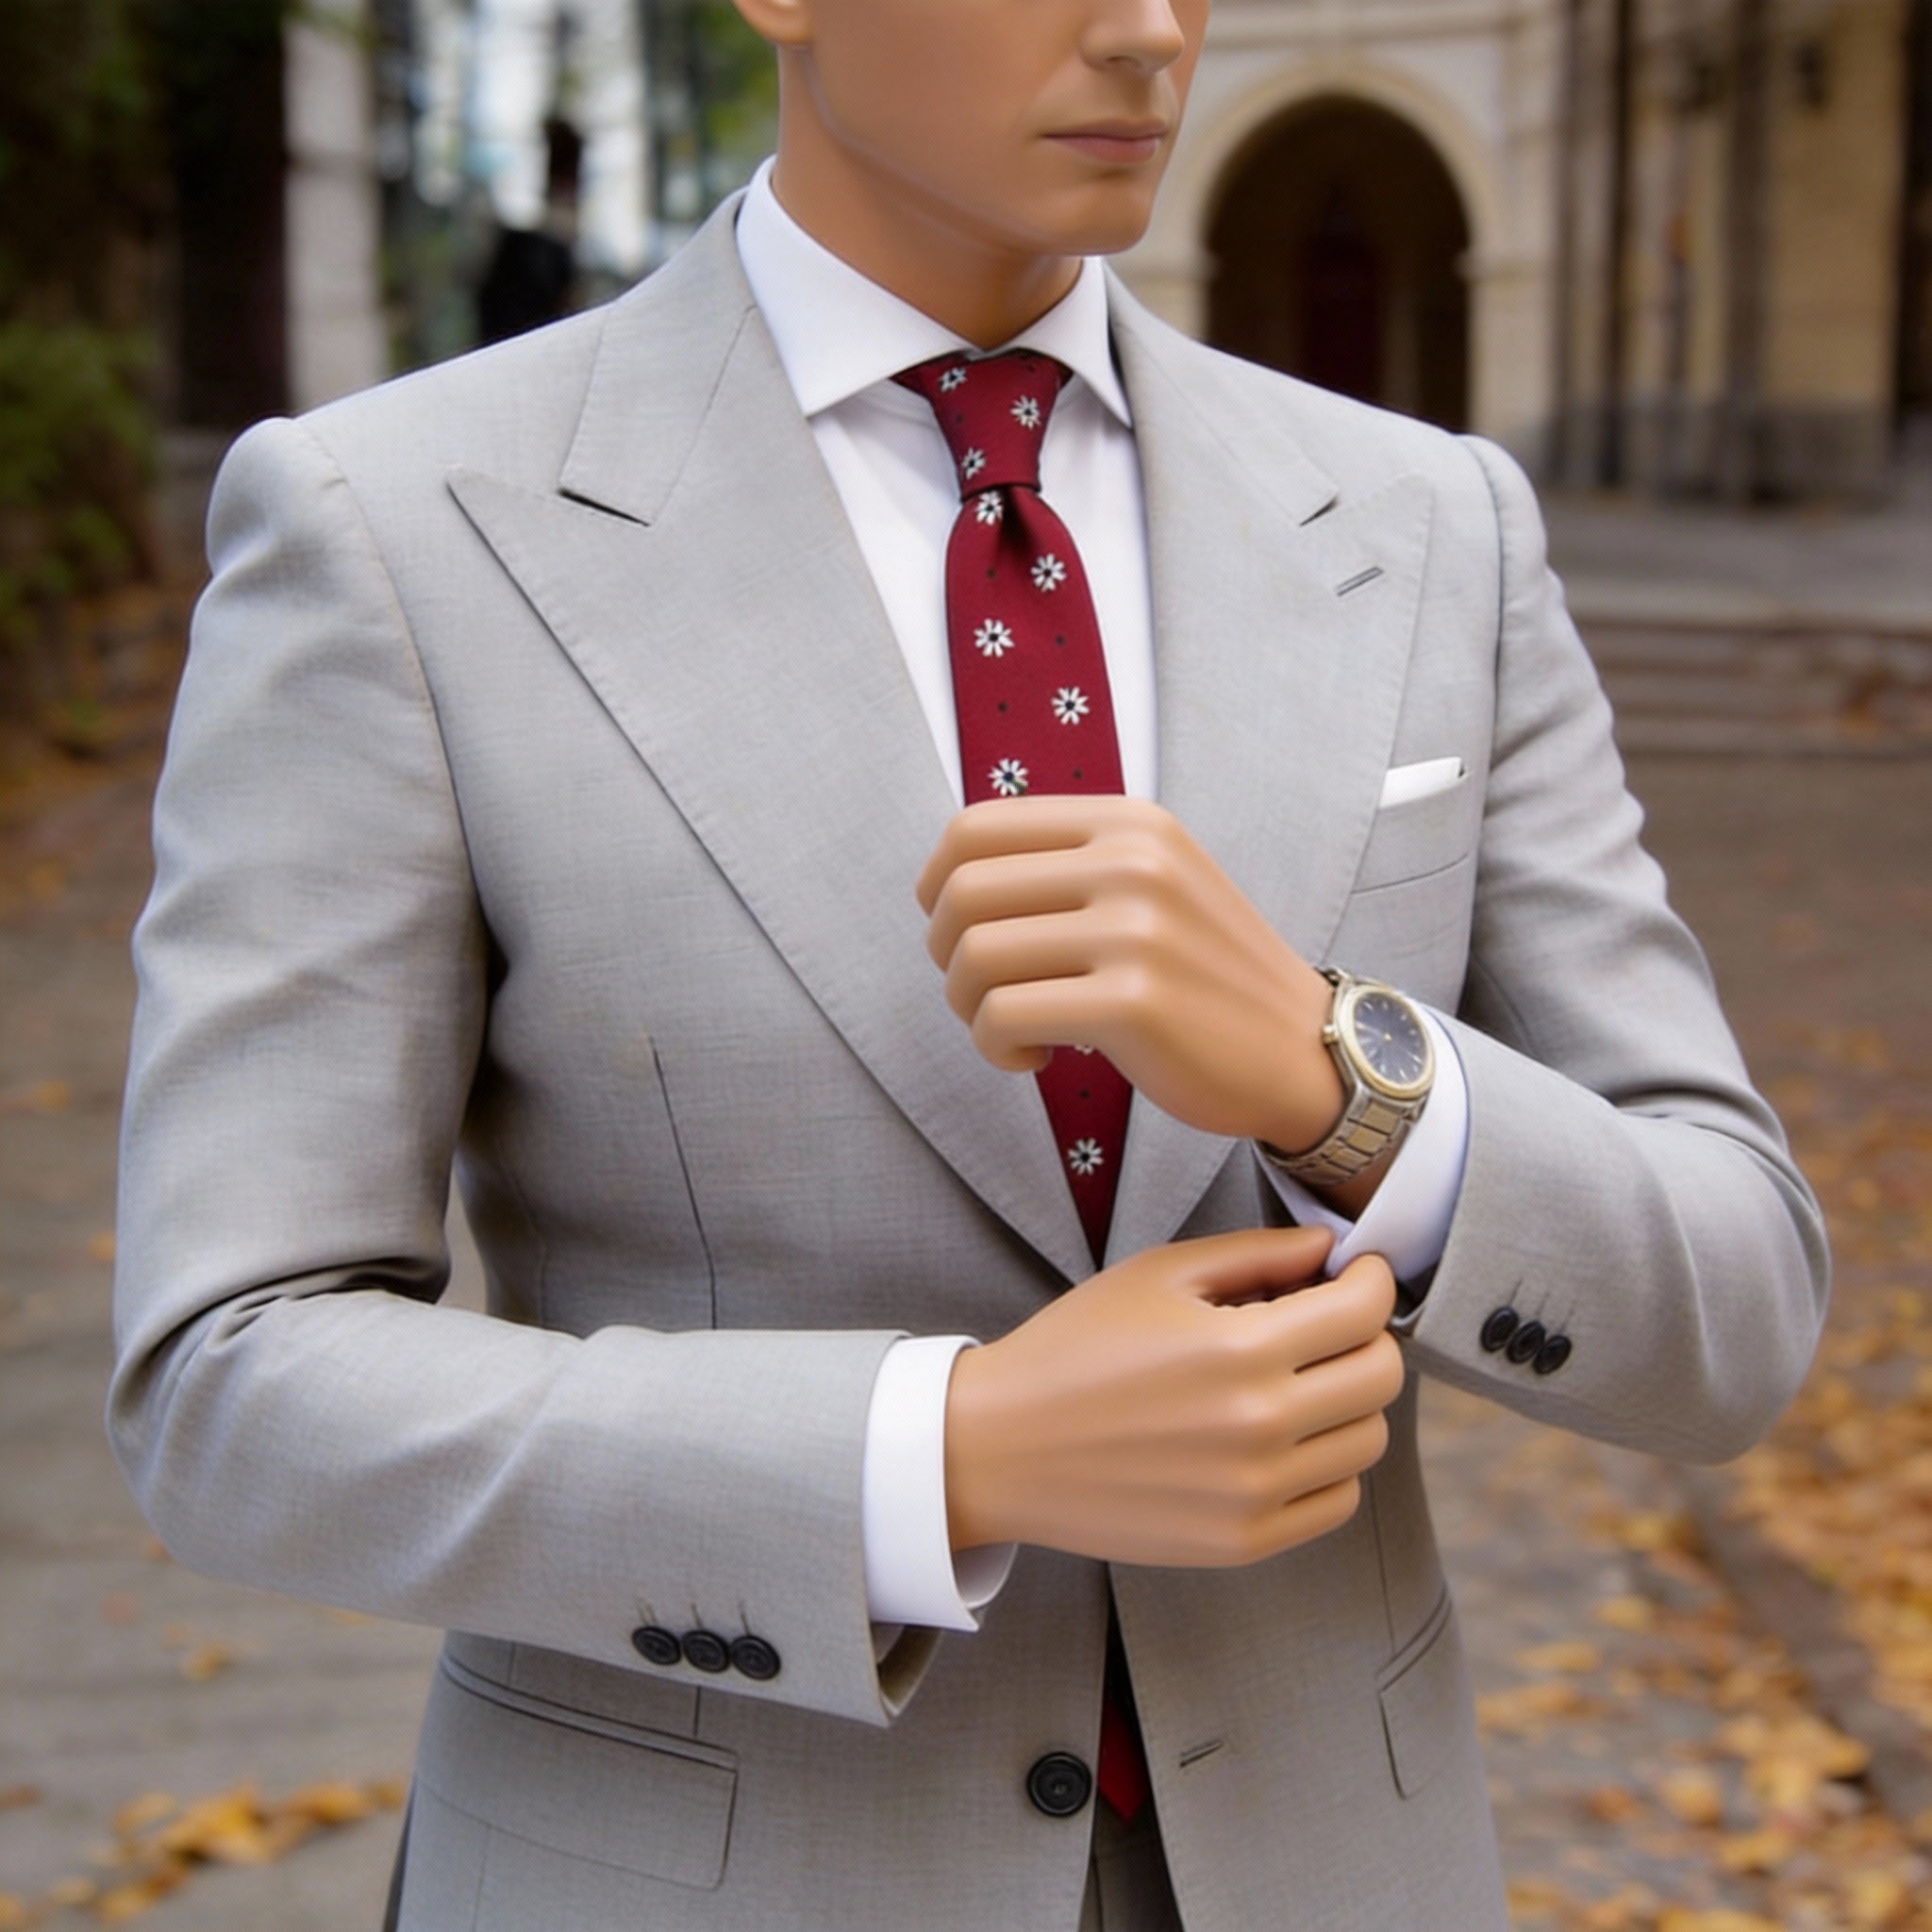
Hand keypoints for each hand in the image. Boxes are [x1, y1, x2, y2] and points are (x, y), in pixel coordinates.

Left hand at [915, 796, 1344, 1153]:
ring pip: (973, 957)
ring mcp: (1137, 931)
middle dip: (947, 954)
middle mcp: (1133, 863)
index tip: (956, 932)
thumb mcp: (1154, 882)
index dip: (937, 886)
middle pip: (962, 894)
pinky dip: (996, 1047)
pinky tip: (1035, 1058)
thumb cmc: (1205, 976)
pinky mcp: (1134, 1003)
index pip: (974, 829)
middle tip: (982, 993)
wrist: (1302, 1048)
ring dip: (968, 1008)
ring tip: (1012, 1029)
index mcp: (1129, 823)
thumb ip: (1071, 863)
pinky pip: (1002, 1017)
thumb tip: (950, 877)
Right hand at [943, 1227, 1403, 1564]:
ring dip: (1349, 1401)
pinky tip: (1283, 1436)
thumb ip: (1256, 1254)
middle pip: (1381, 1376)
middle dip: (1369, 1336)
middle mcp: (1259, 1425)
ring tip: (1299, 1380)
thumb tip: (1331, 1249)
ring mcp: (1255, 1492)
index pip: (1365, 1311)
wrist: (1002, 1447)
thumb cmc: (1077, 1347)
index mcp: (1239, 1349)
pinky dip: (1328, 1462)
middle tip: (1333, 1323)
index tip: (1360, 1273)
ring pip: (1369, 1440)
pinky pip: (1337, 1500)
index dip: (1374, 1280)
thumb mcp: (1159, 1274)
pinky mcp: (1244, 1542)